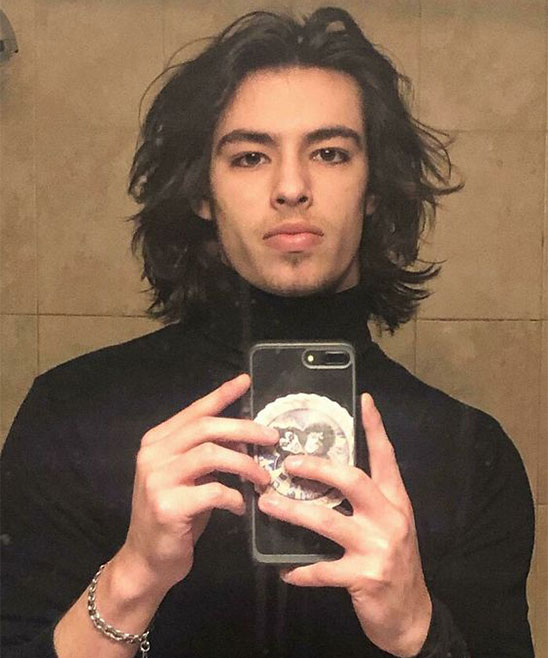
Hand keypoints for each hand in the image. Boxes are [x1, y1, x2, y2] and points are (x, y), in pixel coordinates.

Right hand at [116, 374, 277, 597]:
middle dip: (244, 429)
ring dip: (246, 464)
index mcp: (157, 441)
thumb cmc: (174, 515)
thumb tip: (245, 434)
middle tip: (272, 437)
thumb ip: (207, 452)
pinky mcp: (168, 506)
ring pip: (212, 455)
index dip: (221, 395)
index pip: (195, 411)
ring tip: (264, 478)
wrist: (146, 560)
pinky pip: (214, 491)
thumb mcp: (188, 477)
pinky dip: (235, 497)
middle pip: (206, 428)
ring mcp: (158, 479)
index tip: (245, 382)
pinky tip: (241, 506)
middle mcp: (153, 454)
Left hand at [258, 393, 431, 657]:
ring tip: (267, 505)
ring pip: (327, 521)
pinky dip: (300, 569)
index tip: (363, 400)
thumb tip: (325, 475)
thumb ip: (366, 501)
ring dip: (292, 511)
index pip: (386, 457)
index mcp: (396, 500)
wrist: (412, 616)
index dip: (374, 428)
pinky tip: (283, 569)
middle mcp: (390, 517)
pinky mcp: (364, 578)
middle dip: (316, 468)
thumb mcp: (389, 525)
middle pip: (352, 480)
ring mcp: (378, 547)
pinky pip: (322, 569)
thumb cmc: (393, 562)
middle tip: (287, 463)